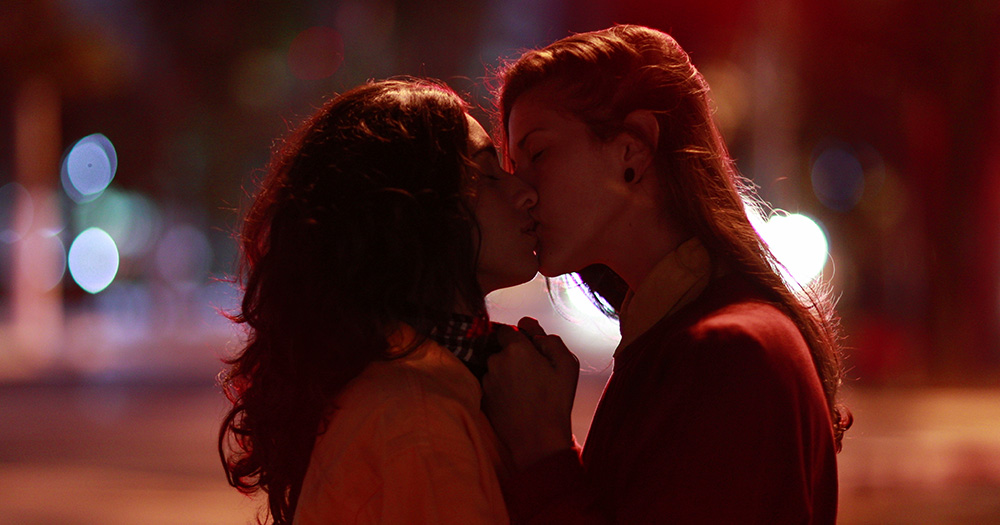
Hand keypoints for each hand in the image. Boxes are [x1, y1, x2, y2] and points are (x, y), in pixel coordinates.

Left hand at [482, 317, 579, 469]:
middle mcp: (496, 361)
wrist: (537, 439)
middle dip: (514, 357)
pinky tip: (517, 401)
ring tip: (526, 391)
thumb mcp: (566, 364)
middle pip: (502, 350)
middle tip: (534, 374)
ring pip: (496, 369)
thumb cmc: (555, 402)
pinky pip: (492, 386)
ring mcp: (487, 381)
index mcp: (516, 349)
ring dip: (507, 374)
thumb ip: (550, 340)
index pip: (507, 330)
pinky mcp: (483, 398)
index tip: (530, 350)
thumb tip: (532, 329)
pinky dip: (502, 389)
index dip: (519, 339)